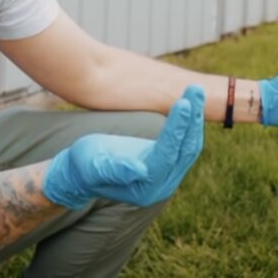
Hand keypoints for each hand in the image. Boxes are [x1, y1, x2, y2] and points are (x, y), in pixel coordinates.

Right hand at [43, 86, 205, 209]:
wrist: (82, 171)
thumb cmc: (84, 165)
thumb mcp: (94, 166)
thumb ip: (115, 169)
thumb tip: (140, 169)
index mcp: (145, 189)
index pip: (167, 155)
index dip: (177, 129)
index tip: (183, 102)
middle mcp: (162, 186)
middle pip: (185, 150)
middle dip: (191, 119)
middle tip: (195, 88)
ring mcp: (168, 176)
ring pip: (190, 145)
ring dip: (194, 117)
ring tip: (195, 90)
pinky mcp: (168, 164)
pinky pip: (185, 142)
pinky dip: (189, 122)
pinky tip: (191, 102)